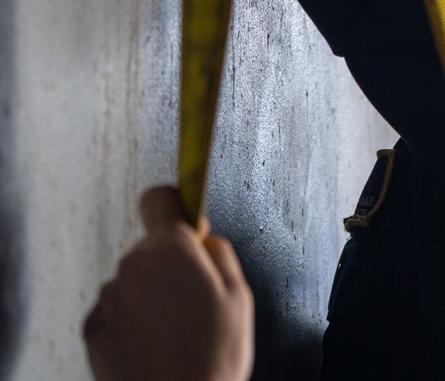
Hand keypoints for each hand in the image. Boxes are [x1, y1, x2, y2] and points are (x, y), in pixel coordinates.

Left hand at [83, 187, 253, 380]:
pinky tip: (151, 346)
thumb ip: (220, 251)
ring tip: (172, 333)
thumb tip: (204, 237)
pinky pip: (115, 310)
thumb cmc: (213, 359)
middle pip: (150, 247)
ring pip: (133, 280)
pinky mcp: (92, 329)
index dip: (174, 207)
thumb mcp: (240, 296)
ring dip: (149, 295)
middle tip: (192, 301)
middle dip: (169, 264)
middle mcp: (132, 266)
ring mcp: (109, 299)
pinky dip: (129, 322)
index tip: (187, 227)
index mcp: (170, 250)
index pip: (158, 198)